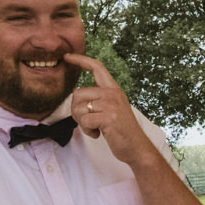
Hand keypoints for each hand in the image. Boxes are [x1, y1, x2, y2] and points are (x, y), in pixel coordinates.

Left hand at [65, 54, 157, 169]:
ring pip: (79, 108)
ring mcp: (111, 105)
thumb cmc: (122, 131)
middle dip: (76, 110)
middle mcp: (112, 94)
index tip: (67, 57)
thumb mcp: (113, 108)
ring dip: (82, 122)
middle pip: (78, 93)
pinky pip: (84, 121)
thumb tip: (77, 94)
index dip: (80, 60)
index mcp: (114, 89)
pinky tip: (98, 134)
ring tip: (95, 128)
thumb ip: (99, 98)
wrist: (137, 148)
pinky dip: (87, 130)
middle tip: (87, 121)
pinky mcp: (108, 118)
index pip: (97, 67)